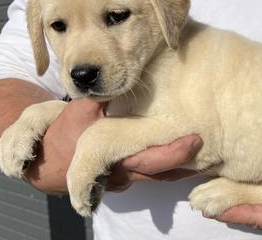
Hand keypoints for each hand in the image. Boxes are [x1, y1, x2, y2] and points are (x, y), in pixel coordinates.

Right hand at [24, 97, 201, 193]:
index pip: (150, 159)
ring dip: (185, 165)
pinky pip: (156, 171)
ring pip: (162, 174)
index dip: (174, 153)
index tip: (196, 141)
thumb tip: (112, 86)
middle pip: (164, 172)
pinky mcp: (130, 173)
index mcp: (115, 160)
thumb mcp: (76, 114)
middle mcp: (126, 173)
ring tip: (210, 151)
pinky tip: (189, 152)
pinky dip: (172, 164)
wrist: (47, 160)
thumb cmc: (62, 133)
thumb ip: (96, 102)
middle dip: (190, 162)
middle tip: (214, 147)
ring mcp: (129, 176)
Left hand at [212, 168, 261, 238]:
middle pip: (254, 220)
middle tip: (207, 205)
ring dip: (241, 211)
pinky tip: (245, 202)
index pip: (257, 217)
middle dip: (231, 213)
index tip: (214, 209)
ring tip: (221, 203)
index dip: (234, 212)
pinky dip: (254, 210)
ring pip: (260, 219)